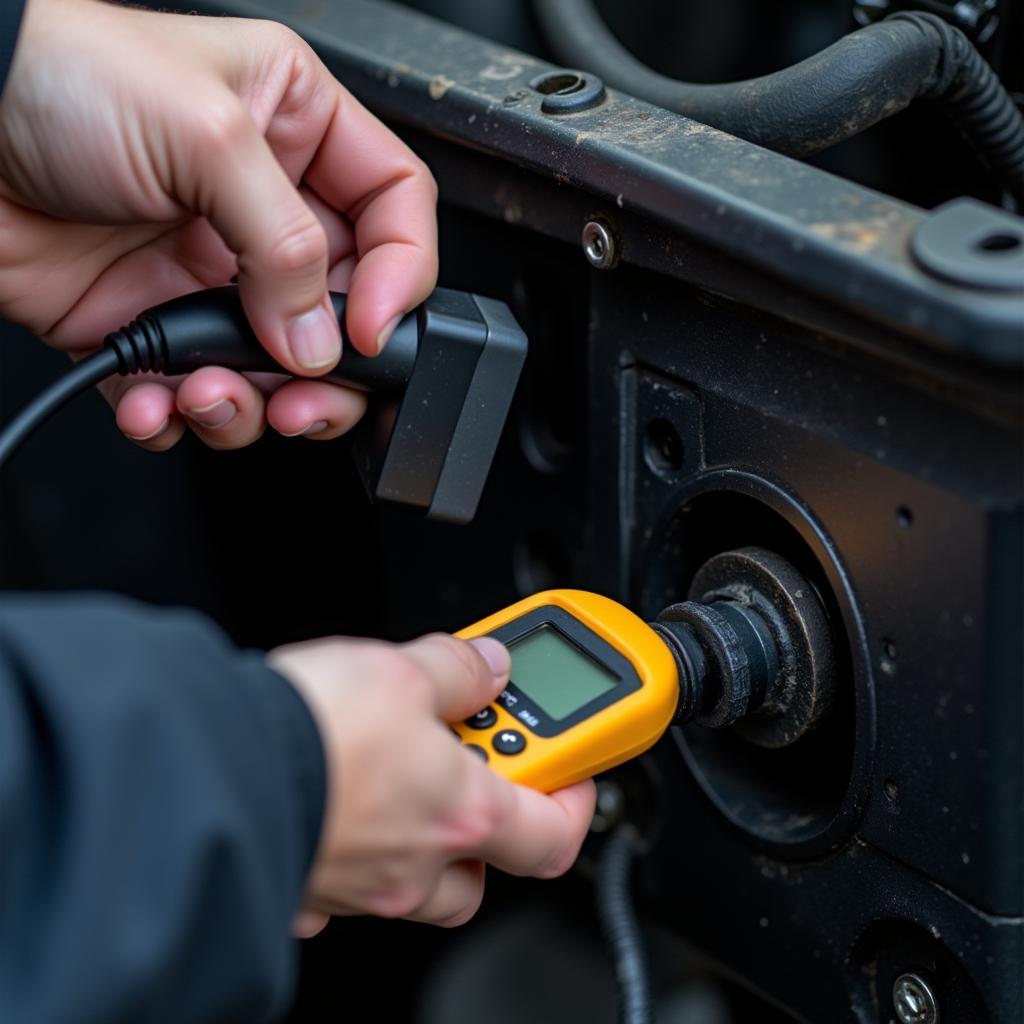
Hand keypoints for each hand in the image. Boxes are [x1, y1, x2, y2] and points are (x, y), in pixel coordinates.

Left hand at [0, 0, 436, 449]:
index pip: (396, 212)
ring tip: (210, 397)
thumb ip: (284, 242)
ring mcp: (214, 274)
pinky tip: (156, 402)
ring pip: (280, 371)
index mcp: (299, 132)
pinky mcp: (159, 325)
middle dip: (332, 374)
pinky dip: (181, 416)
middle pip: (346, 313)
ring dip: (252, 406)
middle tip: (306, 398)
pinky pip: (198, 394)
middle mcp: (267, 209)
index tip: (368, 328)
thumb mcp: (205, 134)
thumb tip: (320, 338)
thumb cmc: (56, 76)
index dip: (400, 276)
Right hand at [269, 633, 596, 933]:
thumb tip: (486, 665)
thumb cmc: (312, 731)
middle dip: (495, 811)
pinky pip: (355, 885)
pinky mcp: (312, 889)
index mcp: (463, 811)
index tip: (571, 764)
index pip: (555, 830)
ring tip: (410, 769)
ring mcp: (365, 887)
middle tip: (477, 752)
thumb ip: (457, 668)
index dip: (575, 795)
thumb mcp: (405, 669)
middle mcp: (419, 864)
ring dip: (432, 831)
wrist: (211, 771)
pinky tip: (346, 804)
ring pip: (425, 880)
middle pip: (491, 863)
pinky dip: (362, 849)